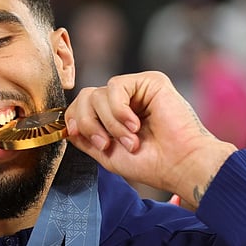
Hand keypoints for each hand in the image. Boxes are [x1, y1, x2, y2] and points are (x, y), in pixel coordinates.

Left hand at [65, 71, 235, 204]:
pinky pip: (115, 87)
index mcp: (113, 116)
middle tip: (107, 144)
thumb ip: (85, 138)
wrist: (179, 165)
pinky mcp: (150, 81)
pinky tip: (135, 125)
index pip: (81, 106)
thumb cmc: (150, 163)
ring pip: (97, 93)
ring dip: (109, 123)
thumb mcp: (107, 154)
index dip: (75, 120)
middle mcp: (124, 100)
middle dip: (89, 124)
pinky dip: (119, 110)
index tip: (82, 137)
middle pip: (85, 97)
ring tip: (130, 140)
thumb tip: (66, 125)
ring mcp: (137, 89)